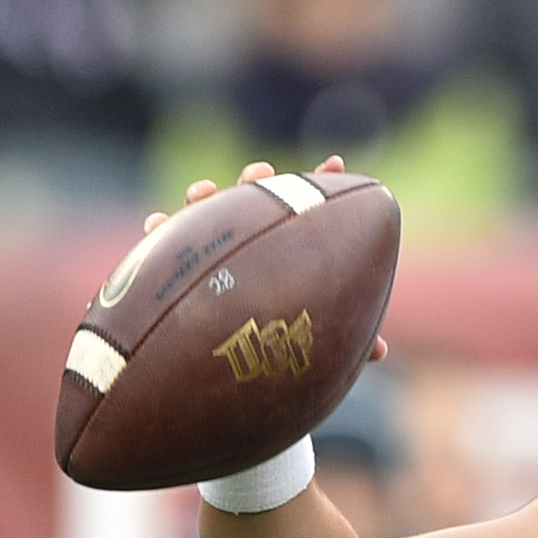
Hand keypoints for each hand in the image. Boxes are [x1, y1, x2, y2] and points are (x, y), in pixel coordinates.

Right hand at [149, 156, 386, 361]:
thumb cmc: (277, 349)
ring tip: (202, 192)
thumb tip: (380, 351)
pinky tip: (158, 224)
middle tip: (263, 172)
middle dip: (256, 181)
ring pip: (204, 214)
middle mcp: (247, 242)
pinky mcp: (175, 267)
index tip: (337, 164)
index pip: (304, 209)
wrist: (225, 373)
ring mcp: (210, 249)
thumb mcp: (311, 341)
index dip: (321, 184)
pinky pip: (161, 246)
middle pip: (251, 200)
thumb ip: (340, 337)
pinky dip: (160, 231)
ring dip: (203, 198)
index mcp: (284, 249)